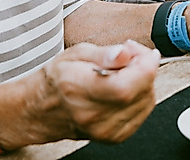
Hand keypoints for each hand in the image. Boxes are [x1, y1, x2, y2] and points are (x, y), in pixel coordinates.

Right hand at [35, 41, 159, 142]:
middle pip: (141, 91)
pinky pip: (143, 112)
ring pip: (146, 100)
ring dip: (143, 82)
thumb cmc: (58, 80)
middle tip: (128, 57)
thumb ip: (103, 53)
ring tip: (123, 72)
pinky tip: (124, 88)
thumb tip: (123, 53)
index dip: (143, 64)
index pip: (126, 86)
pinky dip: (140, 96)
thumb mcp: (76, 54)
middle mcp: (92, 115)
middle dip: (143, 67)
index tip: (139, 51)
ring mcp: (104, 130)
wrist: (42, 110)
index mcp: (79, 90)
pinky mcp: (115, 137)